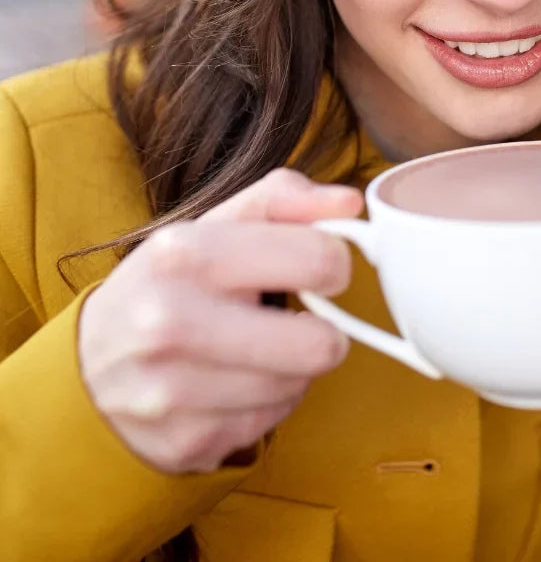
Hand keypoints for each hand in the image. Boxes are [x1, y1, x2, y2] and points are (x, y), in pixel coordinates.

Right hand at [79, 169, 362, 473]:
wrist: (90, 364)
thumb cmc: (171, 283)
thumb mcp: (214, 224)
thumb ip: (284, 199)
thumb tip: (350, 204)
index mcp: (185, 253)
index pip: (317, 260)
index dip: (335, 264)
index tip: (321, 269)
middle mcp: (170, 321)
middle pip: (319, 345)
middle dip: (325, 330)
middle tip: (303, 319)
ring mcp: (172, 390)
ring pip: (299, 385)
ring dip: (294, 367)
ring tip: (261, 347)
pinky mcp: (185, 441)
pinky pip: (272, 421)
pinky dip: (267, 402)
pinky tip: (238, 382)